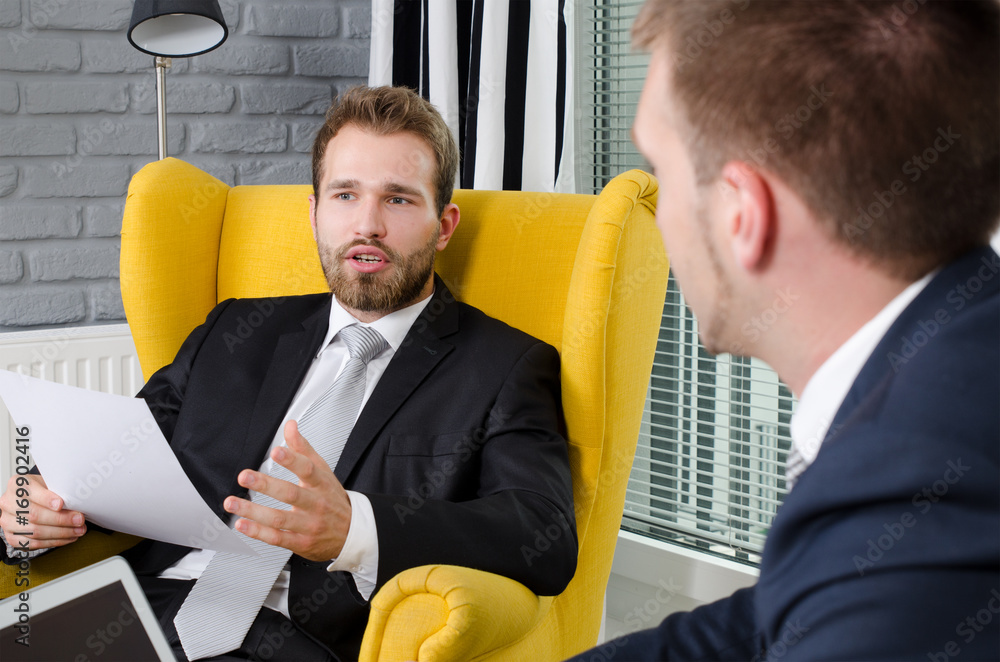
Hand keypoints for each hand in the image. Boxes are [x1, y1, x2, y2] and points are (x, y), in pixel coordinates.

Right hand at [0, 474, 85, 550]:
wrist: (27, 501)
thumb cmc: (41, 490)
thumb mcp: (48, 483)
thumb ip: (57, 489)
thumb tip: (76, 499)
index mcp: (17, 485)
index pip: (30, 493)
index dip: (47, 499)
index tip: (62, 504)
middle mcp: (8, 503)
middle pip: (34, 515)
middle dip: (61, 519)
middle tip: (79, 519)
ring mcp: (8, 521)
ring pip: (35, 532)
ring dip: (61, 533)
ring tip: (78, 530)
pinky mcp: (12, 537)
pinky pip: (33, 544)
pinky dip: (54, 542)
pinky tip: (68, 537)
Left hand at [223, 420, 352, 561]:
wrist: (352, 533)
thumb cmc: (333, 500)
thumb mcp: (324, 472)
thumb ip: (303, 448)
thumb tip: (290, 426)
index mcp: (321, 484)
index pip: (308, 470)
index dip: (292, 460)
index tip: (276, 451)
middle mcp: (315, 504)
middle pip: (291, 493)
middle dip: (265, 484)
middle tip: (245, 476)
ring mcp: (308, 525)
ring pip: (279, 518)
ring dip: (253, 511)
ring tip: (232, 502)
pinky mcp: (300, 542)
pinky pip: (277, 538)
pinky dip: (257, 532)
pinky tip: (242, 524)